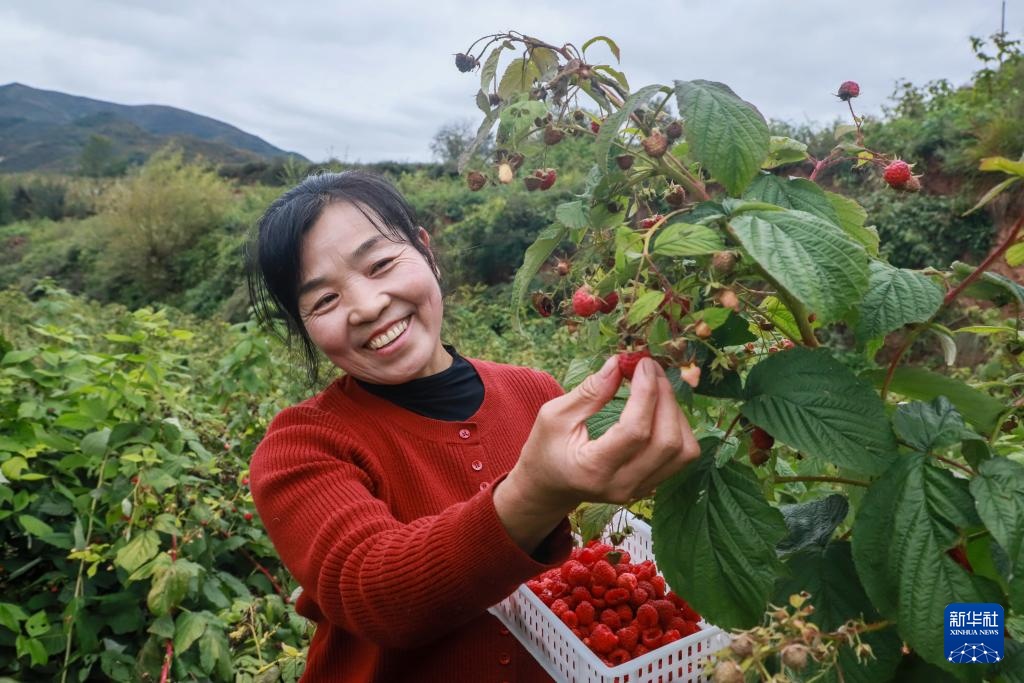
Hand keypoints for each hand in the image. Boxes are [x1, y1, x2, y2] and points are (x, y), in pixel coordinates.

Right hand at [508, 355, 699, 512]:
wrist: (548, 487)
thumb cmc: (546, 449)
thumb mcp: (554, 415)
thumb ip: (590, 391)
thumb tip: (620, 363)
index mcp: (594, 469)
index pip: (636, 431)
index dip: (646, 392)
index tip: (642, 364)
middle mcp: (623, 485)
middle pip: (668, 441)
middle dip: (665, 397)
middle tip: (651, 369)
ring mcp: (640, 489)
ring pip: (683, 450)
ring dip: (676, 412)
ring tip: (656, 387)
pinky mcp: (651, 485)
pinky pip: (681, 456)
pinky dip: (679, 426)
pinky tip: (660, 408)